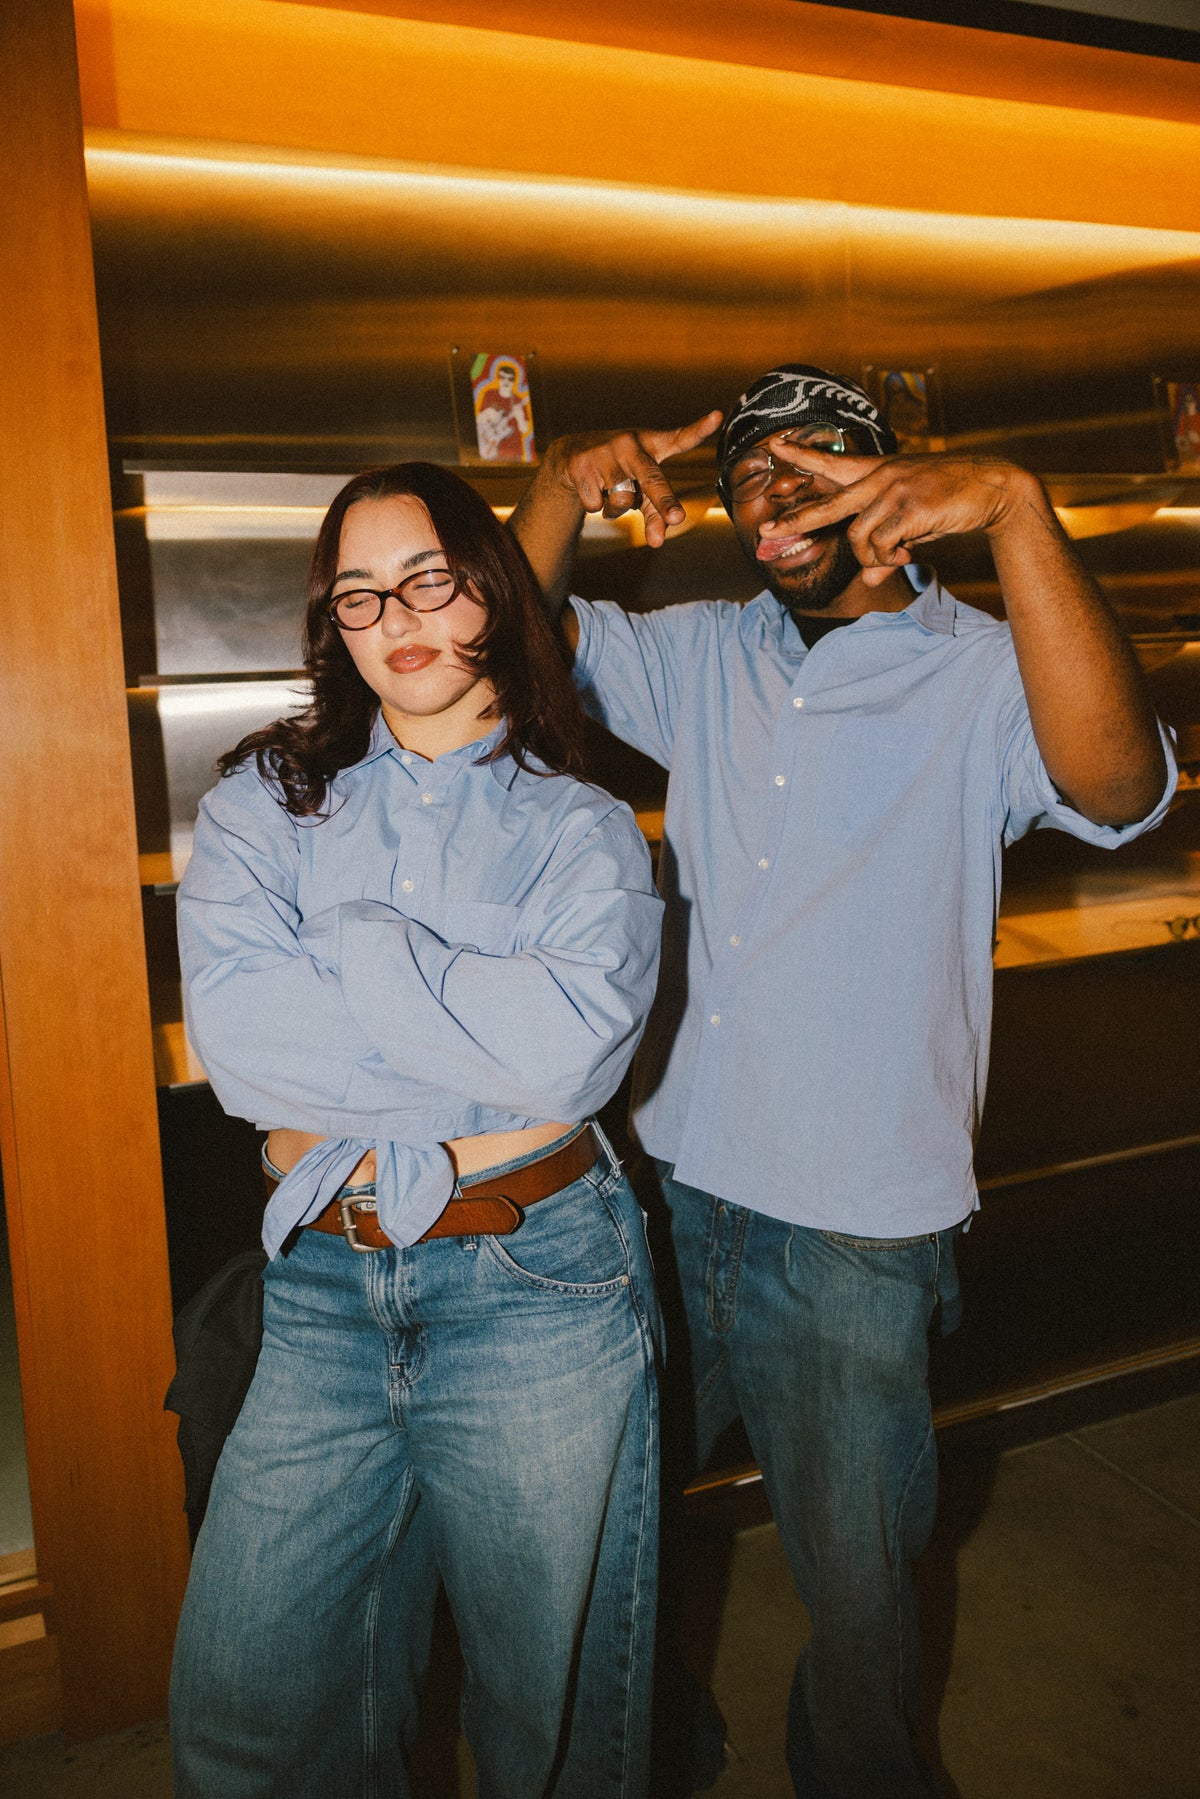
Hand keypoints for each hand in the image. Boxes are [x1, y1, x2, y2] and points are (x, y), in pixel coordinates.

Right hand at [547, 411, 722, 547]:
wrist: (570, 456)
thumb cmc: (619, 473)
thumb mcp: (640, 490)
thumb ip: (656, 515)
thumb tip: (657, 543)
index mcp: (652, 445)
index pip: (680, 438)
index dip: (699, 429)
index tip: (718, 417)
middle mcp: (631, 443)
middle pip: (652, 478)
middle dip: (663, 500)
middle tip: (676, 518)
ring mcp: (605, 451)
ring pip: (620, 502)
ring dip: (615, 508)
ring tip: (607, 487)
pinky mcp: (582, 464)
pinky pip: (596, 505)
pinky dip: (594, 505)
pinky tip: (589, 486)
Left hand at [758, 442, 1040, 586]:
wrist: (994, 488)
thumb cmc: (950, 503)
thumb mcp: (912, 524)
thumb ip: (884, 547)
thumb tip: (866, 584)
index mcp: (879, 472)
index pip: (834, 462)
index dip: (803, 455)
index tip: (776, 446)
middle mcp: (882, 478)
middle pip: (828, 505)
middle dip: (797, 522)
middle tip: (767, 532)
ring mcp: (895, 491)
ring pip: (859, 539)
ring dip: (874, 559)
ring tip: (897, 558)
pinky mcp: (910, 508)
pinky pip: (882, 547)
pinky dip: (890, 559)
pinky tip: (908, 556)